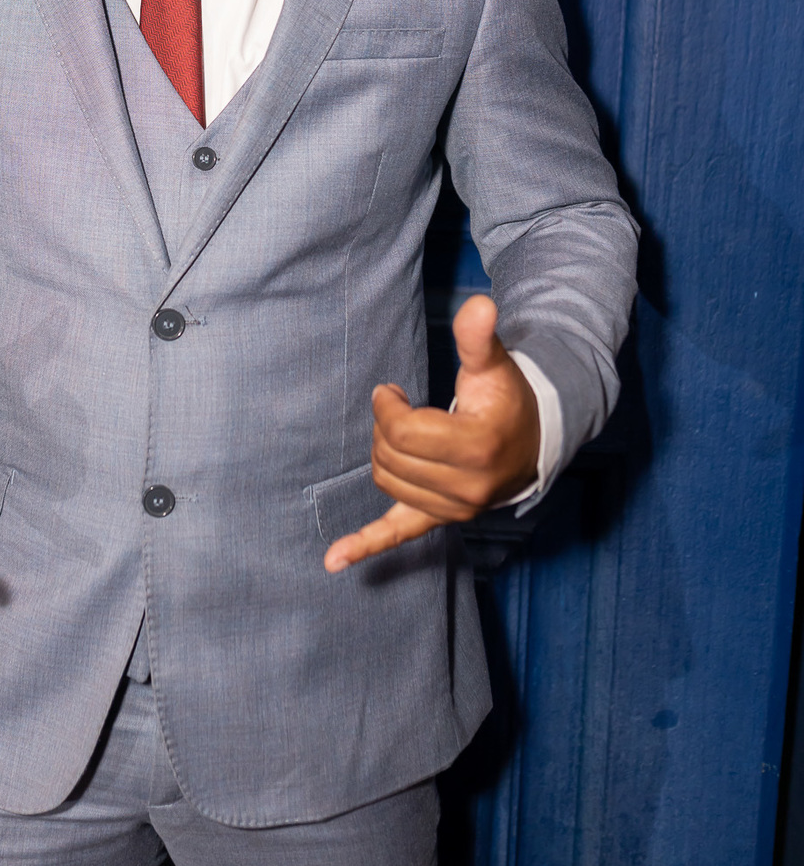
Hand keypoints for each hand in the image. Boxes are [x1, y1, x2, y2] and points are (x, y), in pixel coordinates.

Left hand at [324, 295, 539, 572]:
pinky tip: (332, 561)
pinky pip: (398, 536)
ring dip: (384, 453)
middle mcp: (467, 488)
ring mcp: (454, 510)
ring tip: (404, 433)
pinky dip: (364, 546)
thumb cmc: (506, 399)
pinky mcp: (441, 520)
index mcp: (477, 447)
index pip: (403, 432)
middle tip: (398, 406)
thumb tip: (479, 304)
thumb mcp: (494, 366)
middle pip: (390, 457)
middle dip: (385, 426)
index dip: (387, 407)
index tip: (390, 391)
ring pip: (387, 481)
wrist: (533, 444)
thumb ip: (479, 339)